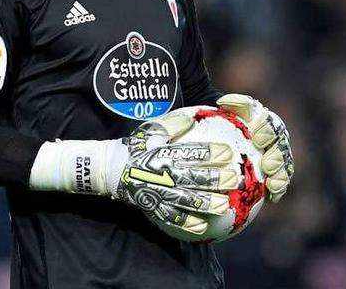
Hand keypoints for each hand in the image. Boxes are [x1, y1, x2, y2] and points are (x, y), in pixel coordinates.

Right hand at [111, 108, 239, 235]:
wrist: (111, 169)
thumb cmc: (137, 146)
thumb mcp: (151, 131)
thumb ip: (172, 125)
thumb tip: (193, 117)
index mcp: (163, 155)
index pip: (190, 153)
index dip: (209, 152)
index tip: (228, 152)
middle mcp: (163, 175)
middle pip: (192, 178)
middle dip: (214, 180)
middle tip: (234, 180)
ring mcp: (158, 193)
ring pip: (185, 200)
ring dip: (205, 203)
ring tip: (224, 205)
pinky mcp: (154, 207)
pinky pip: (171, 218)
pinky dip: (186, 224)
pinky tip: (203, 227)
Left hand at [216, 94, 293, 202]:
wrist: (221, 138)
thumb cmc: (221, 123)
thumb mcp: (222, 111)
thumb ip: (230, 104)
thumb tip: (223, 102)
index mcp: (265, 121)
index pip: (270, 123)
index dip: (267, 130)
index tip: (258, 139)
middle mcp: (274, 138)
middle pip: (280, 146)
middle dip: (278, 156)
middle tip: (268, 165)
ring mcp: (276, 156)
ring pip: (283, 164)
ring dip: (281, 174)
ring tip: (274, 185)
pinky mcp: (275, 173)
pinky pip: (280, 182)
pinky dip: (278, 189)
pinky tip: (272, 199)